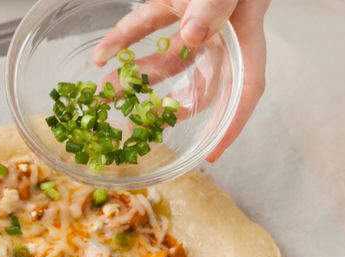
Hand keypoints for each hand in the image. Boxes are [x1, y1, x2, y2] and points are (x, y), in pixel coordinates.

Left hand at [94, 0, 270, 160]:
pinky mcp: (167, 1)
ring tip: (106, 99)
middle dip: (169, 108)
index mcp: (244, 31)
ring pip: (163, 58)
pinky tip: (98, 57)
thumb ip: (214, 6)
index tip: (213, 153)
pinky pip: (141, 26)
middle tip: (141, 133)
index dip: (233, 123)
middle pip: (199, 80)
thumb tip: (194, 36)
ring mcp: (189, 17)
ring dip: (135, 78)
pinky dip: (119, 40)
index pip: (247, 88)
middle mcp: (217, 30)